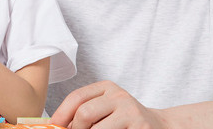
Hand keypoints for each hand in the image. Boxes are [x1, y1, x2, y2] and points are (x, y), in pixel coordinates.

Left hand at [50, 81, 168, 128]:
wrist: (160, 126)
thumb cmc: (124, 120)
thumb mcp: (106, 108)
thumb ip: (85, 112)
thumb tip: (57, 125)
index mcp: (107, 87)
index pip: (77, 97)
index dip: (61, 114)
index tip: (53, 126)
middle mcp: (120, 96)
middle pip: (84, 113)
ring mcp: (131, 112)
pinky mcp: (140, 128)